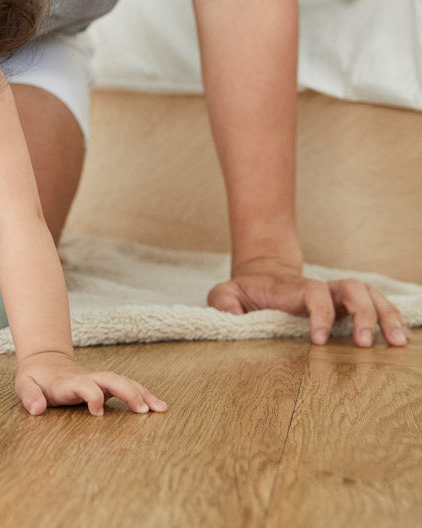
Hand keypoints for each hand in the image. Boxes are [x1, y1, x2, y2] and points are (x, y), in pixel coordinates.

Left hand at [16, 350, 167, 416]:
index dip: (92, 396)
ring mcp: (98, 380)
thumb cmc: (35, 377)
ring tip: (161, 409)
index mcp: (69, 381)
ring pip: (123, 382)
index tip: (97, 412)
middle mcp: (88, 378)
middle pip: (111, 379)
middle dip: (128, 392)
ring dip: (142, 394)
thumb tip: (37, 409)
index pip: (85, 385)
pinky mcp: (105, 385)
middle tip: (143, 410)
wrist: (45, 360)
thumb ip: (29, 396)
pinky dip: (143, 395)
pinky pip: (127, 388)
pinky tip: (159, 406)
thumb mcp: (24, 385)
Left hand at [208, 258, 408, 346]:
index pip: (315, 293)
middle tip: (366, 345)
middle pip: (353, 288)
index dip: (320, 313)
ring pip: (371, 294)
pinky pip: (376, 306)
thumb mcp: (226, 294)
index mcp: (295, 289)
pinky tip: (400, 341)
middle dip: (364, 313)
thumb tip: (230, 317)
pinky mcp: (348, 307)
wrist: (263, 277)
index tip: (318, 340)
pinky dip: (391, 319)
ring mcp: (338, 296)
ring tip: (397, 344)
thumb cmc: (246, 292)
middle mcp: (323, 289)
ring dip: (386, 316)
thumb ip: (223, 303)